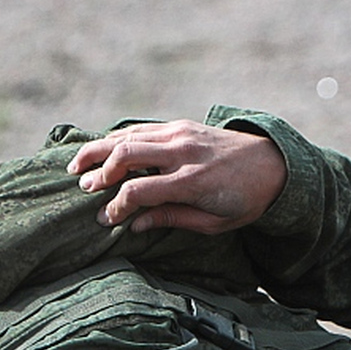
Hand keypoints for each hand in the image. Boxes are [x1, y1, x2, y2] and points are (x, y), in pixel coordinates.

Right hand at [67, 120, 285, 232]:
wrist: (273, 164)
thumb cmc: (244, 200)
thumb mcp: (213, 222)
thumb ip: (172, 219)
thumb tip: (135, 224)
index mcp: (193, 180)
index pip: (139, 190)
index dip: (116, 206)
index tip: (105, 220)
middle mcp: (184, 152)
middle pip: (126, 154)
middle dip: (99, 172)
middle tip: (83, 188)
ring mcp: (181, 133)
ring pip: (128, 136)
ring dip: (98, 150)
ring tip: (77, 166)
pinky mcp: (180, 125)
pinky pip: (141, 129)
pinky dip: (117, 139)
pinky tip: (101, 151)